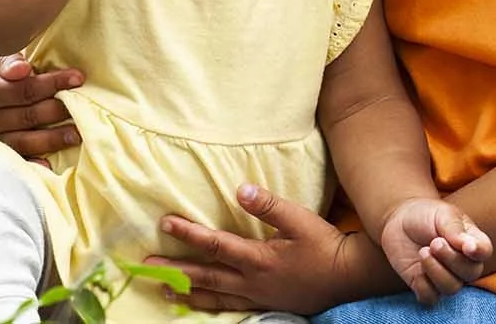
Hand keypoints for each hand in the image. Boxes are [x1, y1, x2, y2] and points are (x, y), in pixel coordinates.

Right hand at [0, 51, 82, 158]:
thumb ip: (6, 59)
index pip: (24, 89)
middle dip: (58, 111)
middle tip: (84, 104)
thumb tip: (21, 70)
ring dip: (52, 139)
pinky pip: (16, 157)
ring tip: (77, 134)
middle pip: (28, 116)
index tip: (78, 77)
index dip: (53, 83)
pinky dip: (32, 162)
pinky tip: (49, 165)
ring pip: (24, 141)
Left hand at [145, 184, 374, 314]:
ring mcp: (258, 296)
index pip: (214, 244)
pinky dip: (212, 306)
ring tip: (166, 291)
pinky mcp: (266, 304)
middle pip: (205, 276)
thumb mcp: (299, 219)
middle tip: (148, 268)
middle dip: (175, 270)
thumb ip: (269, 205)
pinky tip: (204, 304)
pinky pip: (232, 307)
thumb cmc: (324, 244)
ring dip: (188, 293)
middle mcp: (252, 280)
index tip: (165, 224)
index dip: (188, 234)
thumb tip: (240, 189)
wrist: (347, 277)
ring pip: (215, 296)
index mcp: (257, 258)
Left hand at [379, 198, 490, 302]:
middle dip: (451, 259)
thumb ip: (456, 230)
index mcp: (472, 241)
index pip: (484, 251)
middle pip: (470, 273)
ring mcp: (446, 276)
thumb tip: (472, 248)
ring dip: (436, 270)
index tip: (467, 247)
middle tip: (434, 243)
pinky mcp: (426, 286)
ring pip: (451, 288)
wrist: (400, 221)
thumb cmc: (427, 215)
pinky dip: (423, 285)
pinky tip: (417, 269)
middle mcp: (463, 263)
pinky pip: (431, 297)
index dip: (479, 252)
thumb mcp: (442, 214)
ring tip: (423, 251)